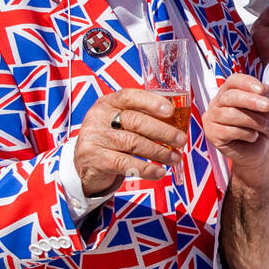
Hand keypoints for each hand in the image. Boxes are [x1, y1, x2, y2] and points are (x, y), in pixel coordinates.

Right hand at [72, 89, 186, 196]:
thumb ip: (145, 117)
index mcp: (109, 102)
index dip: (151, 102)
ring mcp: (95, 137)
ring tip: (175, 158)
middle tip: (181, 140)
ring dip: (159, 152)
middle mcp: (99, 117)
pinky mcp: (95, 158)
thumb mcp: (124, 122)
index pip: (130, 96)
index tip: (171, 110)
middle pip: (135, 121)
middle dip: (163, 131)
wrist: (87, 163)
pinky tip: (159, 172)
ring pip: (133, 143)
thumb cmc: (114, 138)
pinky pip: (125, 164)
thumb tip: (178, 122)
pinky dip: (146, 169)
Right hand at [204, 73, 268, 179]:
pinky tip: (252, 136)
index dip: (247, 83)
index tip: (261, 90)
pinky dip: (246, 134)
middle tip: (267, 106)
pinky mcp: (211, 134)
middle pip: (230, 96)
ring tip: (263, 127)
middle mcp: (217, 102)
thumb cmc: (263, 124)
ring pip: (230, 114)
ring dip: (252, 121)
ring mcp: (211, 118)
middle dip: (251, 101)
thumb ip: (266, 93)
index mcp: (230, 91)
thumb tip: (261, 88)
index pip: (233, 80)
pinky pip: (228, 131)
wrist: (261, 148)